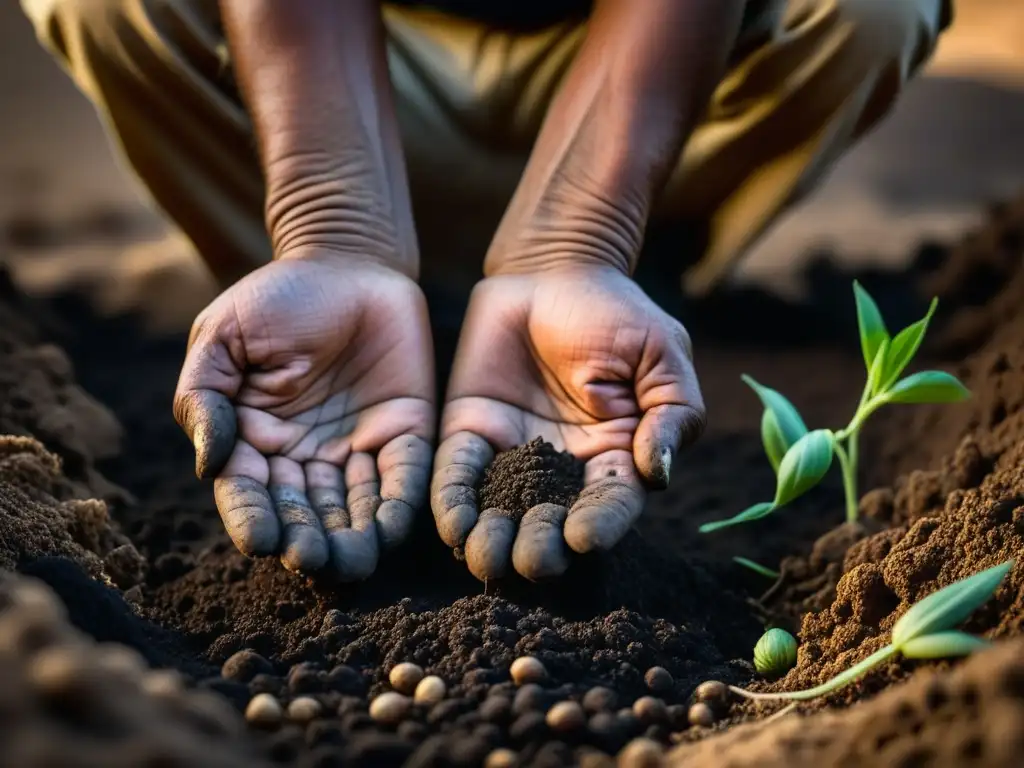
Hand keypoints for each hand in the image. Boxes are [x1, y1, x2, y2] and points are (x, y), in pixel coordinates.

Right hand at [173, 251, 433, 579]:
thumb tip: (210, 463)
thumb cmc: (277, 298)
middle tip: (311, 560)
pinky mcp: (403, 434)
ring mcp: (355, 449)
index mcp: (254, 440)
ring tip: (352, 562)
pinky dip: (397, 506)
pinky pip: (402, 477)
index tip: (260, 541)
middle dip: (306, 540)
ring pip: (352, 508)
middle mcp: (304, 457)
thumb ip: (206, 396)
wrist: (349, 262)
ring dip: (352, 539)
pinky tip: (391, 529)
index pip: (249, 492)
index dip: (253, 518)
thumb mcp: (224, 336)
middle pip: (303, 513)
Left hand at [431, 266, 703, 580]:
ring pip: (502, 509)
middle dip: (542, 545)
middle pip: (552, 520)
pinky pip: (458, 472)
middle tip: (531, 561)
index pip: (610, 502)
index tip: (583, 539)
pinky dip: (453, 501)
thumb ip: (670, 413)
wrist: (552, 269)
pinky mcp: (471, 431)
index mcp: (615, 455)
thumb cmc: (616, 312)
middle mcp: (562, 467)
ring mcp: (513, 452)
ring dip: (493, 538)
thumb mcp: (660, 354)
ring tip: (485, 557)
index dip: (599, 524)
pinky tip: (450, 525)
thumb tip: (659, 473)